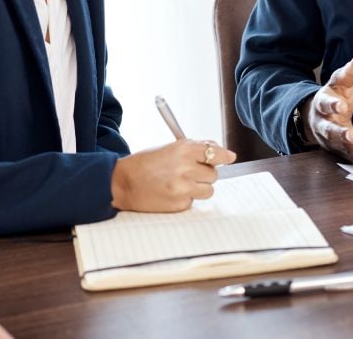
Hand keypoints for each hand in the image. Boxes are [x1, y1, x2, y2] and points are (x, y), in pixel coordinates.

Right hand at [110, 140, 236, 211]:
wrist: (122, 182)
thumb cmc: (146, 163)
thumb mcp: (170, 148)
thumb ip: (195, 148)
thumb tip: (220, 150)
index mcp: (184, 149)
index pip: (215, 153)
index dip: (225, 156)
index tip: (230, 158)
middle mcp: (186, 167)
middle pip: (214, 174)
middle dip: (205, 174)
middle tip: (190, 173)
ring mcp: (183, 187)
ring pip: (208, 190)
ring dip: (199, 187)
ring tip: (181, 184)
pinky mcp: (180, 203)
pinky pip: (194, 201)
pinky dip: (186, 198)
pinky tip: (171, 192)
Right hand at [305, 50, 352, 168]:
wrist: (317, 117)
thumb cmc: (333, 97)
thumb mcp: (340, 82)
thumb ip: (351, 71)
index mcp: (322, 104)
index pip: (325, 103)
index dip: (332, 105)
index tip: (341, 106)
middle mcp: (324, 124)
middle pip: (330, 131)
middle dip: (341, 134)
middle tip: (352, 137)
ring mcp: (331, 140)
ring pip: (342, 148)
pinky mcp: (340, 151)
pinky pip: (351, 158)